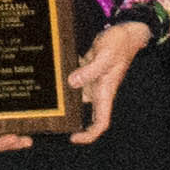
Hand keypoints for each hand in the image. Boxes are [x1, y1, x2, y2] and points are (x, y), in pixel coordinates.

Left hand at [60, 21, 152, 146]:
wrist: (125, 32)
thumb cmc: (120, 44)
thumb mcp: (105, 56)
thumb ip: (90, 71)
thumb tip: (72, 83)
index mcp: (106, 93)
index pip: (101, 123)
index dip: (89, 135)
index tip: (74, 137)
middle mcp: (99, 91)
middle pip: (86, 114)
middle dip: (71, 120)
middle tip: (50, 121)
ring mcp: (92, 81)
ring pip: (76, 97)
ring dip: (63, 98)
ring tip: (44, 99)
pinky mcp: (86, 70)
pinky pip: (73, 80)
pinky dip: (63, 81)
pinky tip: (50, 76)